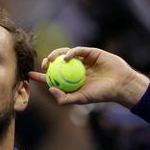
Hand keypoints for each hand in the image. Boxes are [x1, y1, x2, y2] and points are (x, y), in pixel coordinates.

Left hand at [28, 47, 148, 106]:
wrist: (120, 85)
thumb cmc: (101, 94)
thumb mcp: (81, 99)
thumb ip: (64, 98)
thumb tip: (50, 90)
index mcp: (70, 81)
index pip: (52, 77)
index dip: (40, 76)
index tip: (29, 75)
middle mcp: (74, 69)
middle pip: (56, 63)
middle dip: (47, 62)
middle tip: (44, 65)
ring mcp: (82, 60)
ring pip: (65, 54)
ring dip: (55, 55)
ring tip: (51, 60)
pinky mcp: (90, 52)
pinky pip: (78, 50)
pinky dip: (71, 52)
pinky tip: (67, 58)